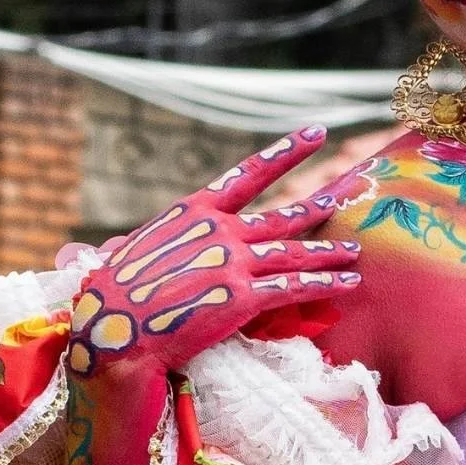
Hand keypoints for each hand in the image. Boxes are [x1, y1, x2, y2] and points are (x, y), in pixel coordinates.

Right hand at [65, 131, 361, 380]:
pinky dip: (327, 284)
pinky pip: (295, 287)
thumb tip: (118, 249)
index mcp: (193, 211)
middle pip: (281, 215)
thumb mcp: (129, 253)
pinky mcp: (243, 297)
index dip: (285, 152)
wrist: (113, 331)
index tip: (314, 133)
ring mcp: (233, 262)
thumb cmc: (111, 297)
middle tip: (342, 196)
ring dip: (329, 251)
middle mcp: (218, 230)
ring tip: (354, 250)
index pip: (247, 174)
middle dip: (316, 206)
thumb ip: (146, 247)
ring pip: (294, 252)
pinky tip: (349, 283)